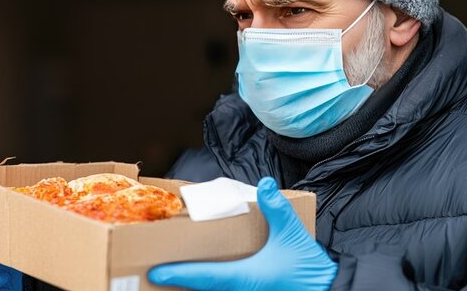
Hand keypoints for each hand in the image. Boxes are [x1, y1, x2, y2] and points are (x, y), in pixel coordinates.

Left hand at [148, 177, 337, 289]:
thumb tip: (264, 184)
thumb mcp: (292, 235)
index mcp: (244, 278)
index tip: (156, 272)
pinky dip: (215, 286)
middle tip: (160, 270)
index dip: (178, 274)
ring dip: (198, 284)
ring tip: (179, 275)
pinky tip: (211, 279)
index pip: (203, 276)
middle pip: (204, 288)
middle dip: (182, 280)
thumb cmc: (310, 271)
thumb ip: (277, 209)